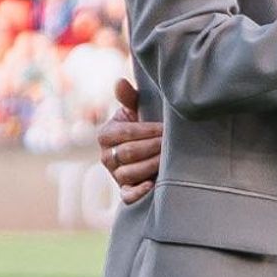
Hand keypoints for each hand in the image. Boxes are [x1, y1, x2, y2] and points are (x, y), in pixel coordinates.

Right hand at [98, 78, 162, 203]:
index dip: (146, 131)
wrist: (149, 147)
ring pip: (129, 173)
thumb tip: (119, 81)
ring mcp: (114, 174)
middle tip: (170, 143)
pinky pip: (127, 195)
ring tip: (168, 158)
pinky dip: (138, 192)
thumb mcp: (136, 109)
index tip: (165, 128)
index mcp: (106, 134)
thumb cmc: (143, 123)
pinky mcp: (124, 190)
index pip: (125, 133)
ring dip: (151, 165)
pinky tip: (152, 185)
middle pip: (128, 153)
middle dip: (152, 147)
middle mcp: (106, 156)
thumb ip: (129, 97)